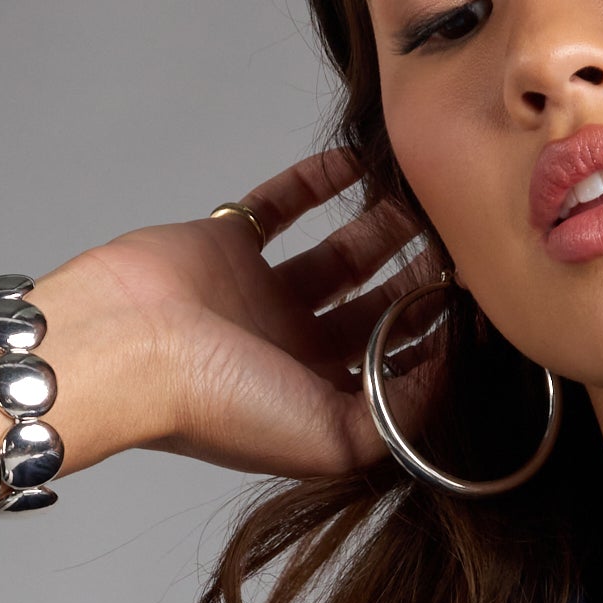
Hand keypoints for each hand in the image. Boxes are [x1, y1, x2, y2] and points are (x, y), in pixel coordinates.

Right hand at [59, 150, 429, 479]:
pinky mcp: (227, 244)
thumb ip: (401, 411)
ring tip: (420, 201)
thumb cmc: (220, 404)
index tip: (476, 302)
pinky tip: (356, 165)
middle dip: (417, 276)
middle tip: (455, 242)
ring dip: (380, 228)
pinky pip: (279, 205)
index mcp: (319, 400)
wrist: (126, 348)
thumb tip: (447, 373)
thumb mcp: (337, 437)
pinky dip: (315, 183)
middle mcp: (294, 350)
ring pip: (339, 255)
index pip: (394, 366)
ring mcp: (260, 294)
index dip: (436, 336)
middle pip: (374, 306)